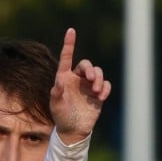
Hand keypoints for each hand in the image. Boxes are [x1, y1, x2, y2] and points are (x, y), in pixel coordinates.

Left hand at [49, 28, 111, 144]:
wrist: (73, 130)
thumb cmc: (61, 116)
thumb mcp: (56, 106)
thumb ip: (56, 94)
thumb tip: (58, 82)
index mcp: (65, 78)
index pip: (67, 58)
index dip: (69, 44)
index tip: (71, 31)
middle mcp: (77, 79)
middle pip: (87, 65)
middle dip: (91, 70)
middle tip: (91, 80)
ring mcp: (88, 86)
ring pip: (98, 73)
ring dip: (99, 79)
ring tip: (96, 91)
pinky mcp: (98, 94)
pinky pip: (106, 85)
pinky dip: (105, 88)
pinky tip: (101, 97)